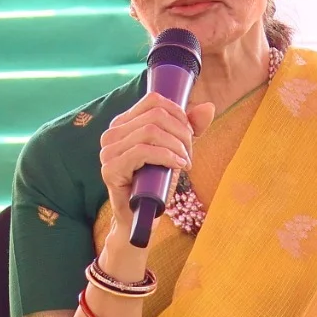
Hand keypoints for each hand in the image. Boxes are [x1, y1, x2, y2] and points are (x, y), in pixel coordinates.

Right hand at [98, 92, 214, 235]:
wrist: (140, 216)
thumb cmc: (156, 182)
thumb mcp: (175, 150)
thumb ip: (190, 128)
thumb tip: (208, 107)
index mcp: (124, 123)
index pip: (153, 100)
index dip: (178, 112)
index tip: (190, 134)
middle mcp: (112, 133)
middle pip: (156, 115)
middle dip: (181, 133)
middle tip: (189, 154)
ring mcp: (108, 150)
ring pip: (150, 132)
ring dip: (176, 146)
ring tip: (185, 162)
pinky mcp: (110, 168)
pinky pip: (142, 151)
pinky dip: (166, 156)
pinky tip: (178, 166)